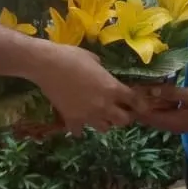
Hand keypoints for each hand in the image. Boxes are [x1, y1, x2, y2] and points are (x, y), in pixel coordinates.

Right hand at [31, 46, 145, 134]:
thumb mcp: (94, 59)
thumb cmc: (72, 56)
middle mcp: (104, 105)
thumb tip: (103, 74)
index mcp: (112, 88)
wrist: (47, 65)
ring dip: (104, 122)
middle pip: (123, 121)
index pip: (134, 101)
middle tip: (117, 110)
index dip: (140, 105)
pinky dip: (80, 128)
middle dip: (123, 116)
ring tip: (98, 114)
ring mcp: (88, 114)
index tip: (140, 107)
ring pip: (105, 129)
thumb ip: (103, 71)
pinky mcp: (72, 119)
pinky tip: (77, 120)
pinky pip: (80, 132)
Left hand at [135, 83, 187, 133]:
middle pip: (150, 118)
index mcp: (174, 122)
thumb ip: (170, 93)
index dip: (137, 105)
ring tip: (138, 89)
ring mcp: (178, 123)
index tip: (128, 92)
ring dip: (148, 104)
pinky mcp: (182, 118)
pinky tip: (153, 93)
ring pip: (156, 116)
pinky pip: (164, 113)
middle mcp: (173, 126)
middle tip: (130, 89)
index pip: (148, 117)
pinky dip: (157, 104)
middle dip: (139, 105)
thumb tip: (150, 90)